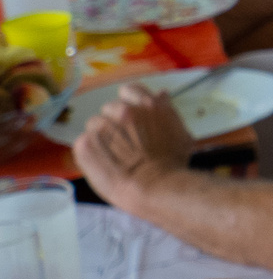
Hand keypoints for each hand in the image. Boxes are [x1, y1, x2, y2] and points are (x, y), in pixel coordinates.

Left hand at [72, 85, 194, 205]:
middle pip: (110, 109)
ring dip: (102, 137)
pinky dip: (91, 152)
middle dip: (116, 122)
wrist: (154, 188)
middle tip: (125, 142)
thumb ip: (167, 112)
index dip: (130, 104)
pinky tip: (103, 164)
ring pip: (95, 125)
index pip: (129, 91)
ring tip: (112, 156)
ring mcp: (101, 126)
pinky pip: (84, 143)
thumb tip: (161, 95)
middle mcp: (122, 111)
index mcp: (146, 105)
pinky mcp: (85, 144)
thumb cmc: (172, 163)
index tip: (133, 119)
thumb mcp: (180, 133)